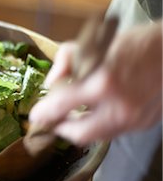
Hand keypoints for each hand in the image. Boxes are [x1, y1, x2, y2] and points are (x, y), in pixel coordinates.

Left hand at [29, 20, 161, 144]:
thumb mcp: (95, 44)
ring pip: (97, 136)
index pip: (61, 107)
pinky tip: (100, 112)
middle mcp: (119, 107)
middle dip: (62, 129)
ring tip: (74, 116)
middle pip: (78, 134)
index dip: (43, 113)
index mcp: (103, 83)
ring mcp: (134, 119)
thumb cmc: (137, 44)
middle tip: (54, 121)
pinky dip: (102, 124)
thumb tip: (50, 84)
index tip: (35, 116)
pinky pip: (115, 131)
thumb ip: (67, 62)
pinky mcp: (145, 123)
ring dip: (82, 128)